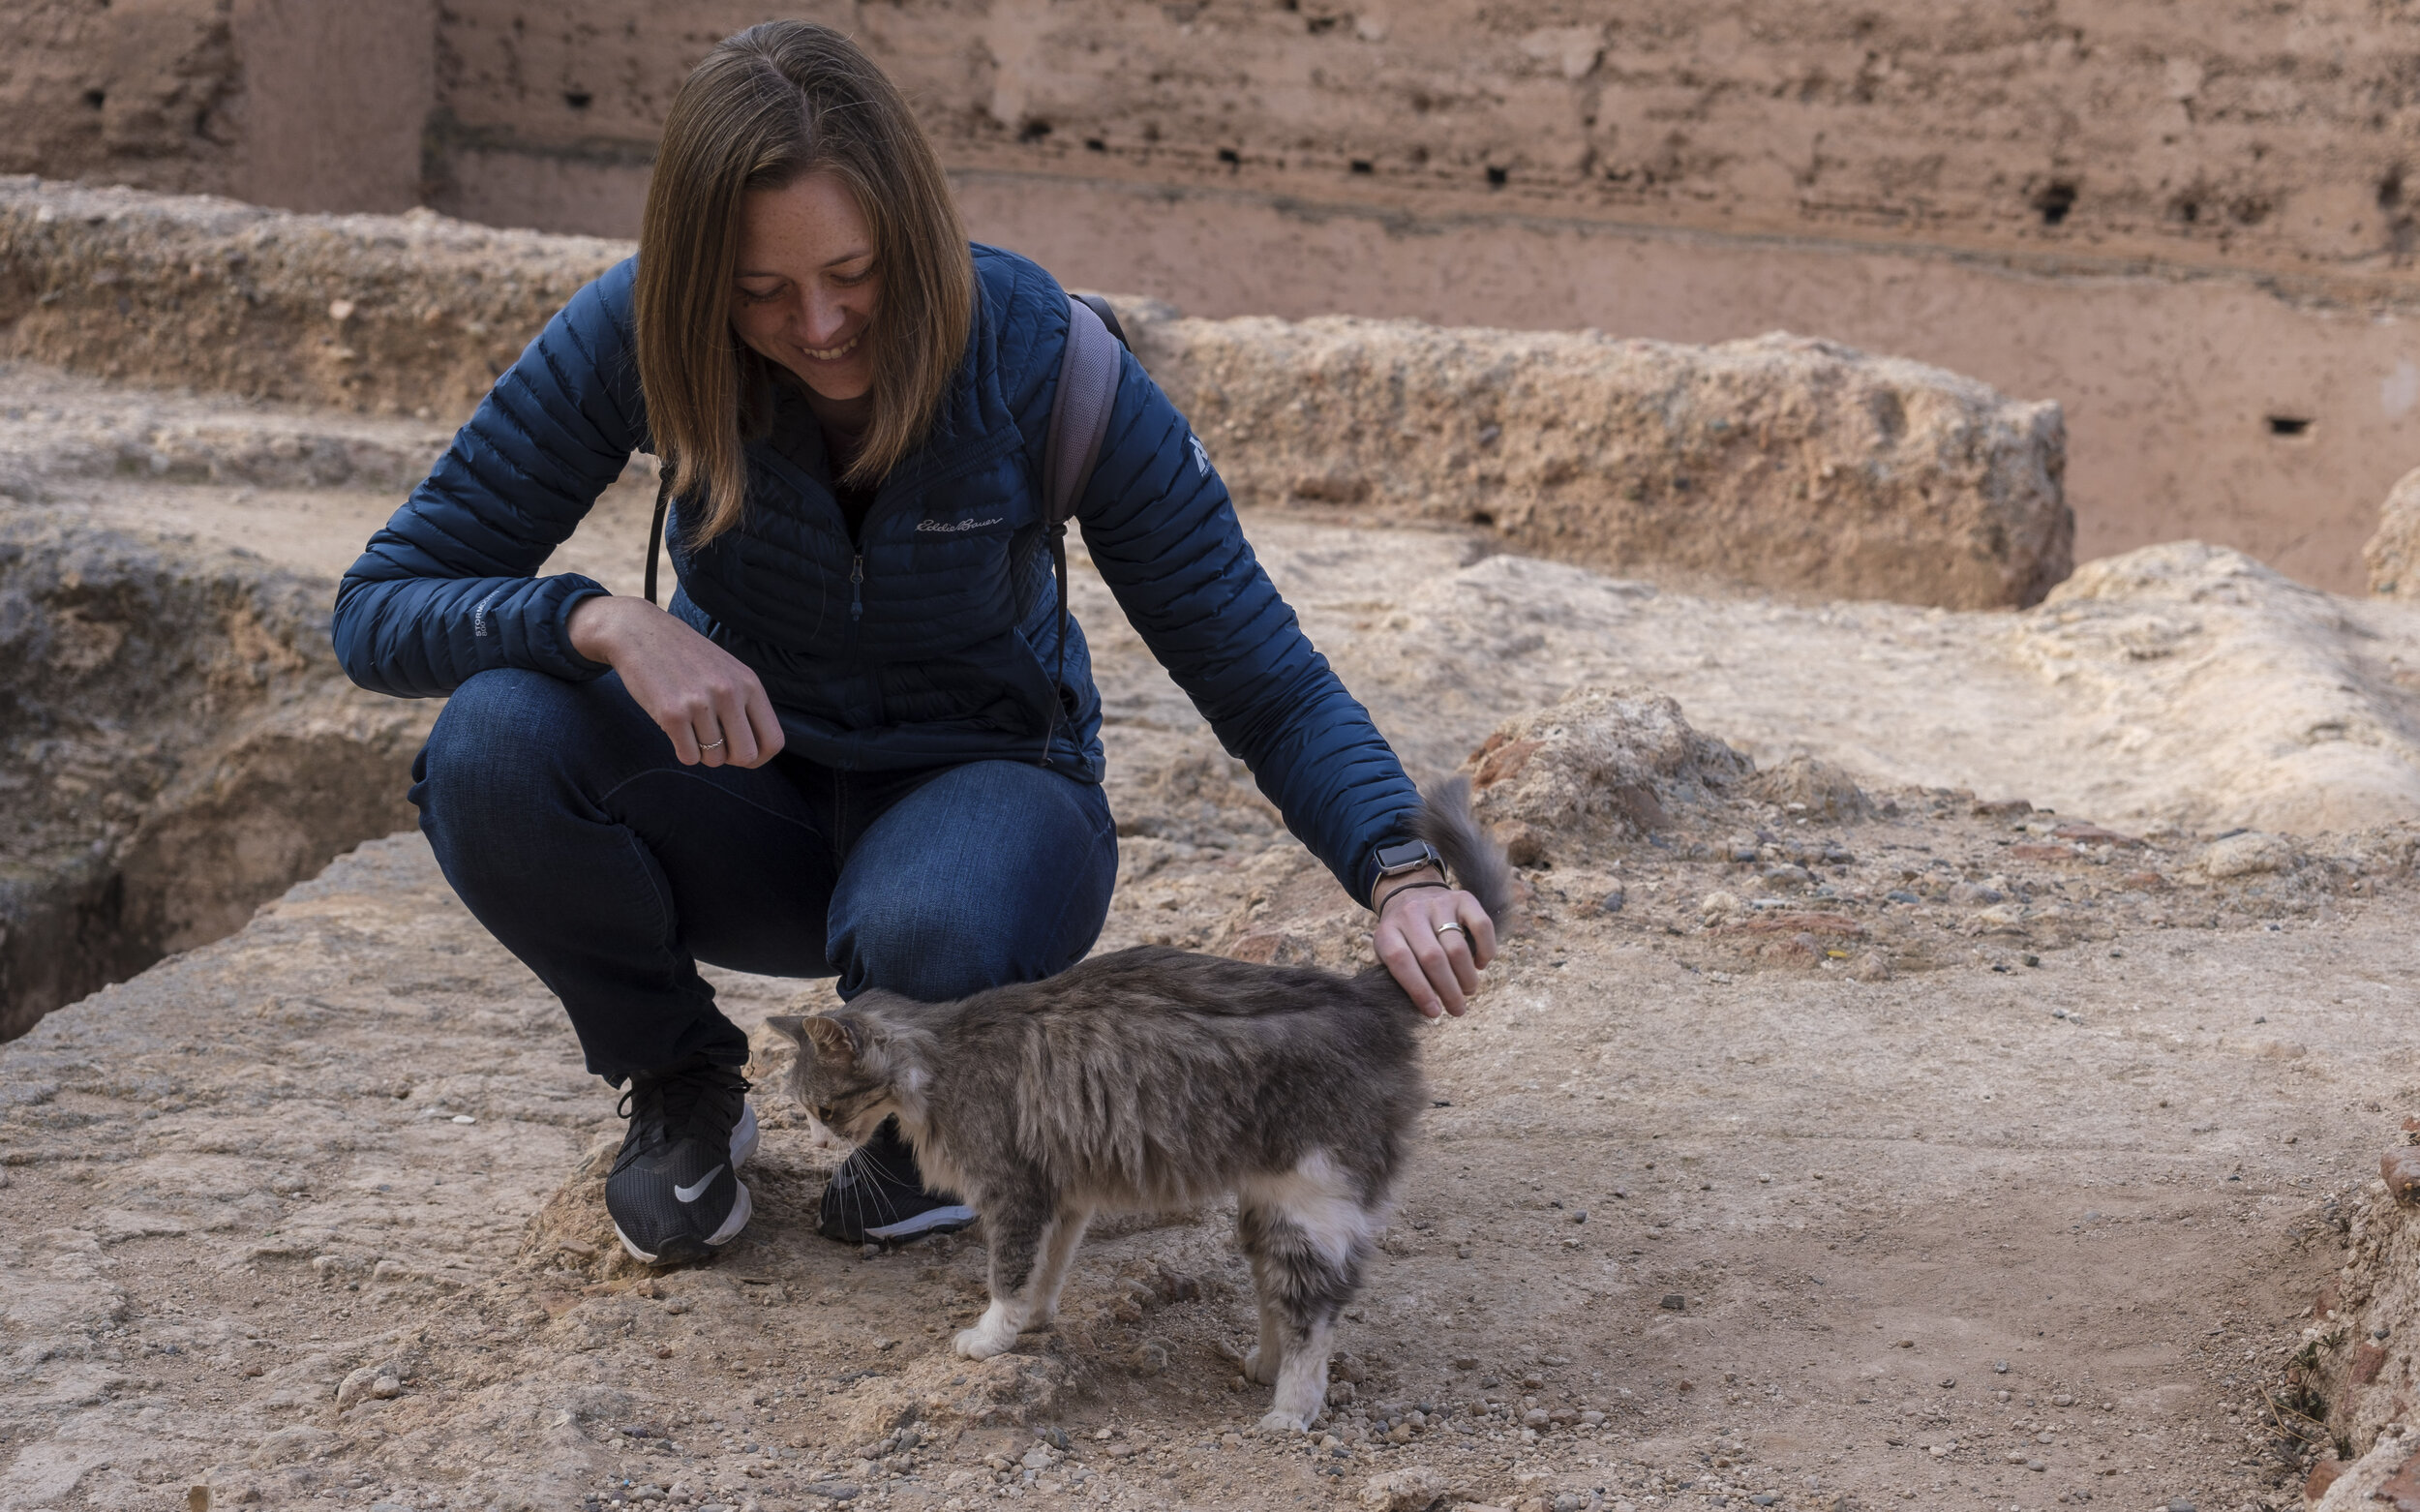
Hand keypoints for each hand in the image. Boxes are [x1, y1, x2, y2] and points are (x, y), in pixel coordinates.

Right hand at [568, 596, 785, 768]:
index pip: (773, 740)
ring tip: (691, 729)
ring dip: (702, 753)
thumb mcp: (727, 671)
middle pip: (746, 755)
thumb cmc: (685, 656)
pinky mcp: (672, 714)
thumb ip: (745, 704)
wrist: (639, 632)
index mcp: (749, 683)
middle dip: (730, 758)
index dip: (759, 757)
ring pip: (714, 759)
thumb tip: (755, 751)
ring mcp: (700, 703)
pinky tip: (676, 730)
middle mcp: (729, 693)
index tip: (742, 755)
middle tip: (714, 744)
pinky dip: (683, 751)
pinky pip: (688, 757)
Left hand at [1371, 868, 1496, 1017]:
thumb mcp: (1389, 954)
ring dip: (1466, 976)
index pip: (1401, 961)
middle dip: (1449, 990)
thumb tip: (1429, 1009)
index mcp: (1388, 931)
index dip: (1419, 991)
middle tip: (1458, 1009)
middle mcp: (1411, 914)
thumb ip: (1402, 978)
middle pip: (1433, 957)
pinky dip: (1486, 950)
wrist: (1409, 894)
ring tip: (1468, 990)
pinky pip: (1482, 926)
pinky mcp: (1463, 898)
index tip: (1434, 1012)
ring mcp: (1438, 903)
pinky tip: (1480, 964)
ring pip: (1457, 947)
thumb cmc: (1402, 937)